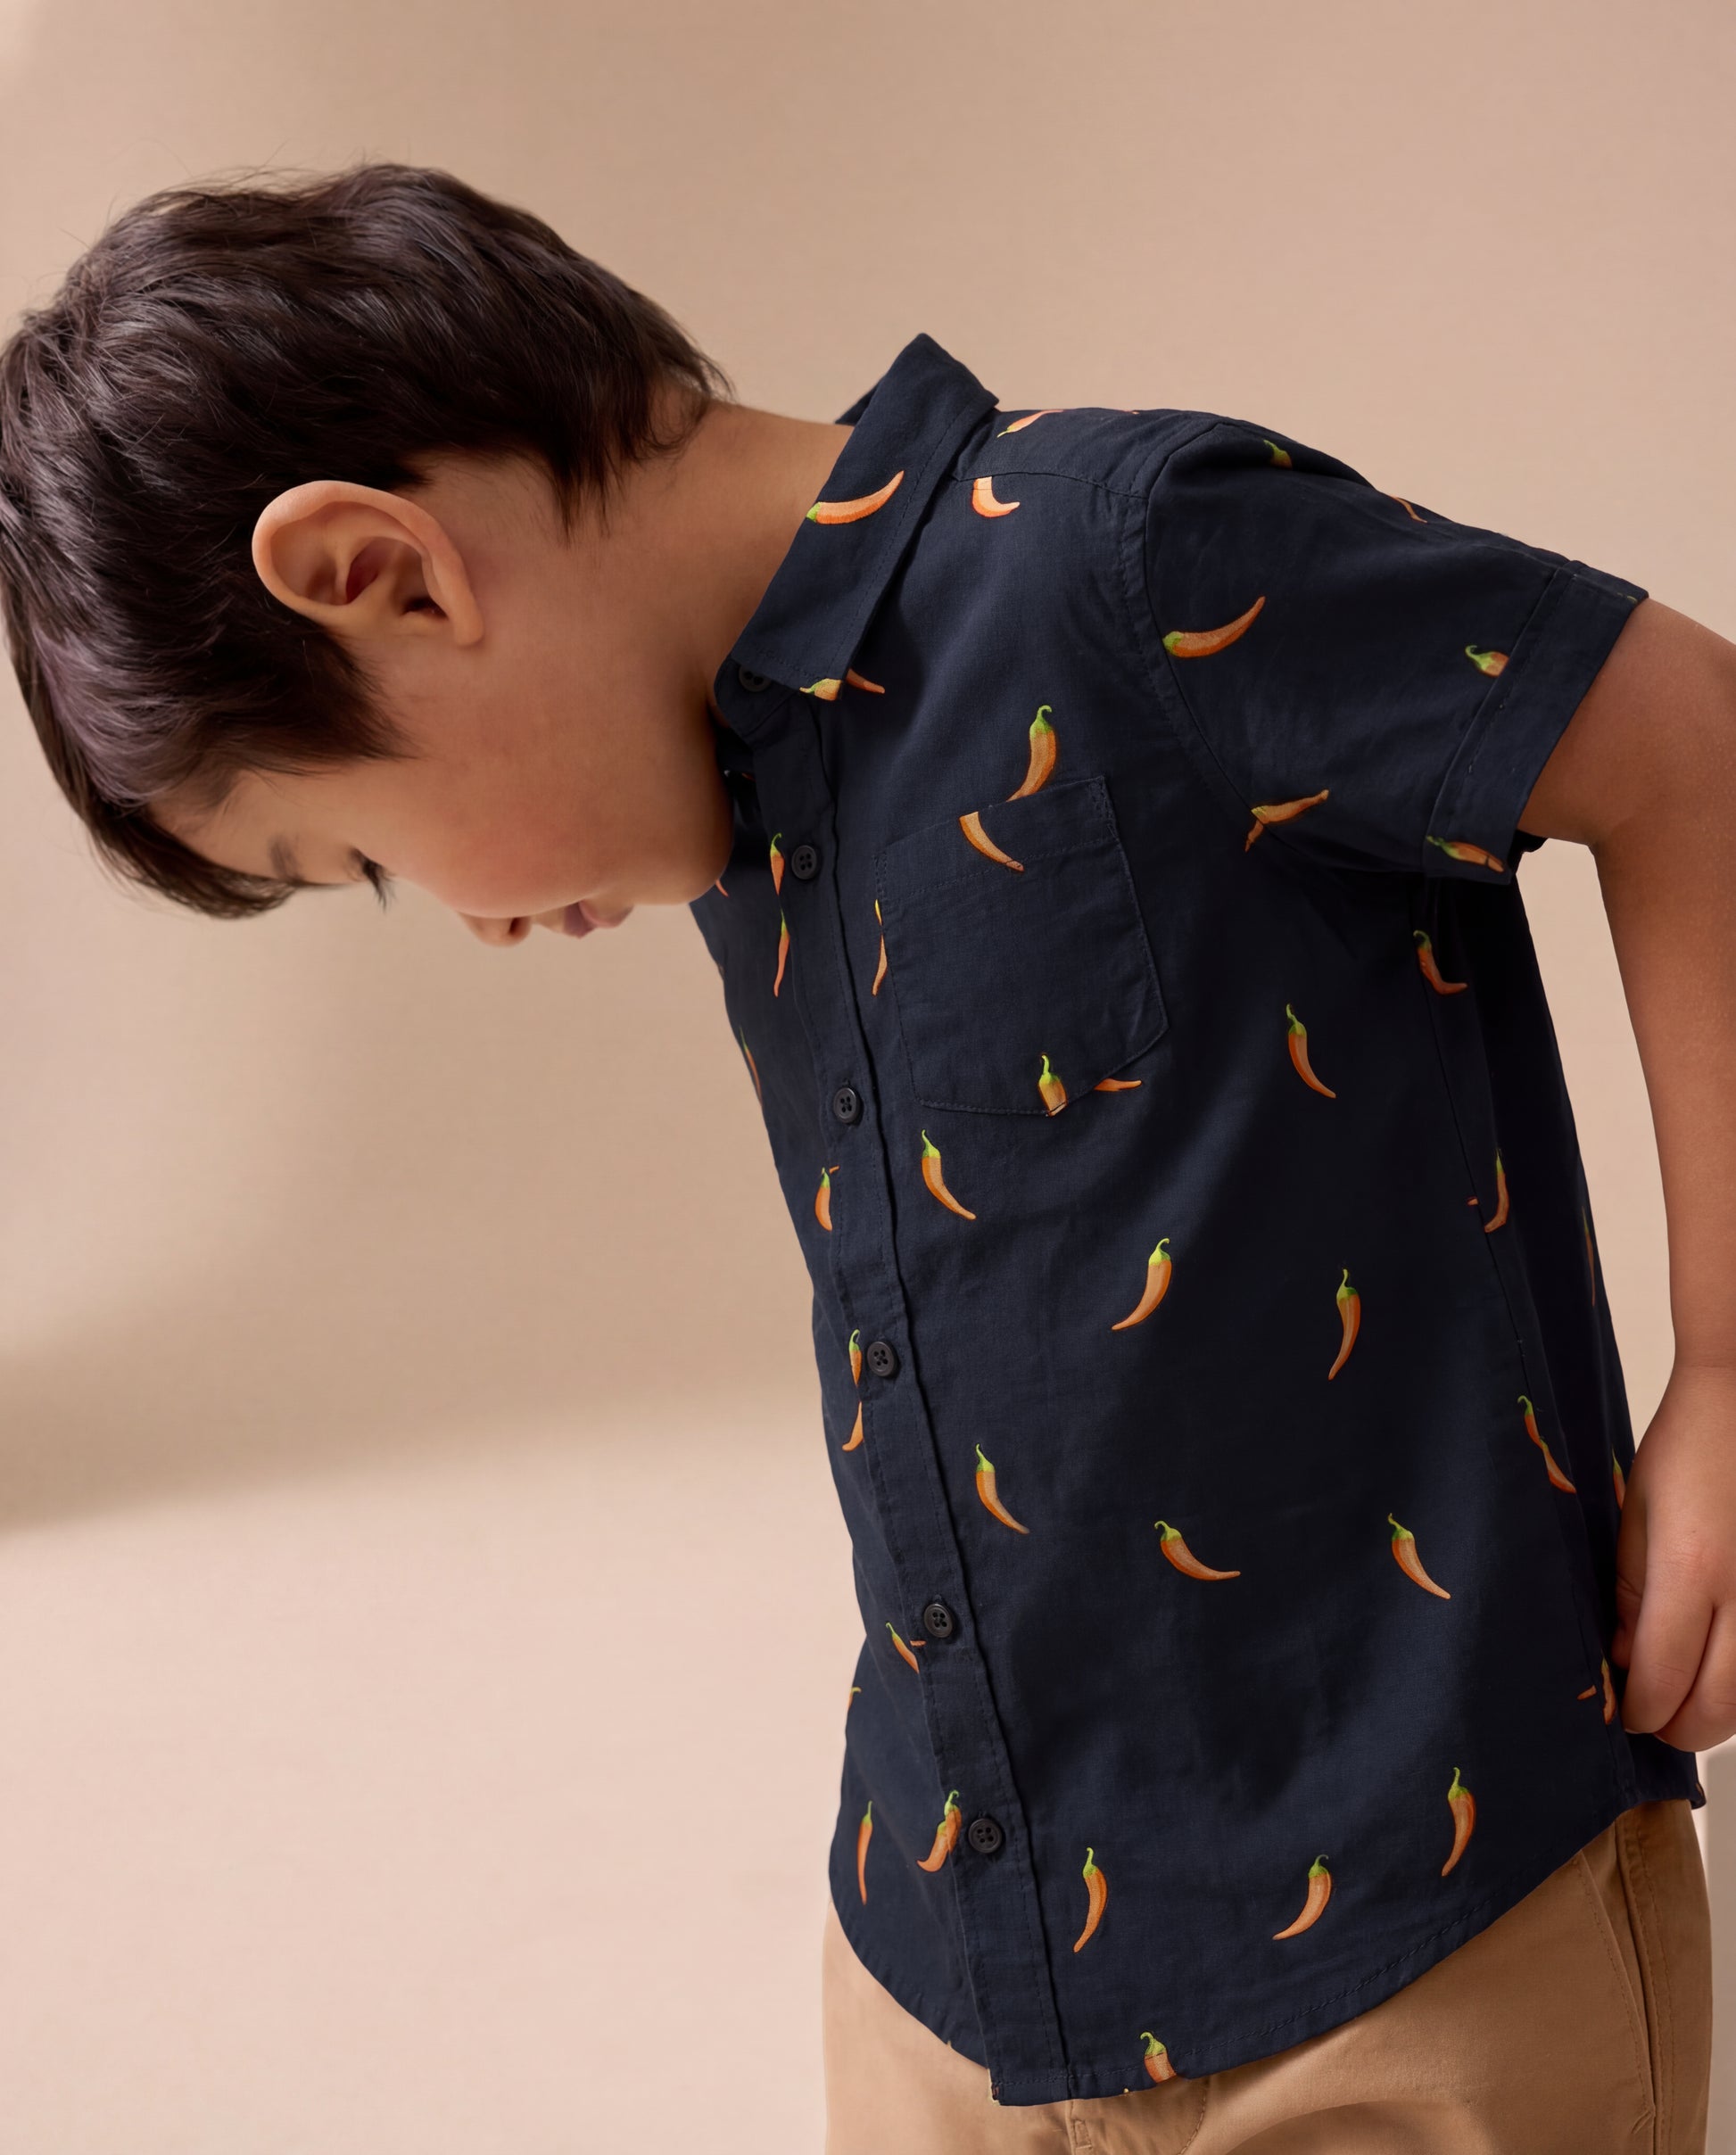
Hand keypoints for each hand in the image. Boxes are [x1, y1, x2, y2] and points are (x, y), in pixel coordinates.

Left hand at [1610, 1359, 1735, 1751]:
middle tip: (1647, 1713)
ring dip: (1712, 1713)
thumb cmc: (1688, 1450)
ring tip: (1680, 1689)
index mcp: (1691, 1571)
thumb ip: (1628, 1593)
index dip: (1635, 1710)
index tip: (1620, 1709)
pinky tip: (1718, 1665)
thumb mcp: (1636, 1515)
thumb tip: (1625, 1658)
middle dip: (1673, 1727)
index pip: (1660, 1680)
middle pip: (1713, 1712)